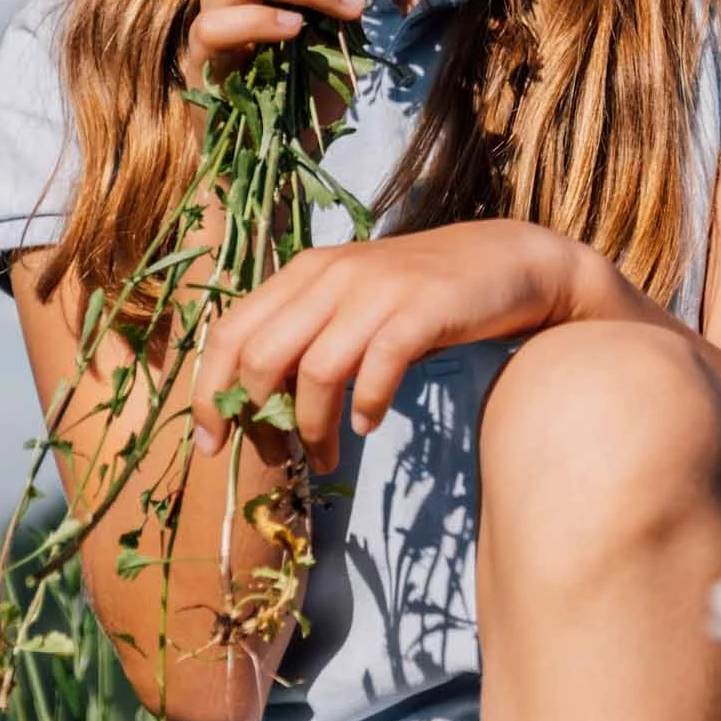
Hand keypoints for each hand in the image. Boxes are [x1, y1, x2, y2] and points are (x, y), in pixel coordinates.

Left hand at [187, 218, 611, 473]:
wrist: (511, 262)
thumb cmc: (425, 293)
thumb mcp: (355, 303)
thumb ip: (310, 337)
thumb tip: (263, 403)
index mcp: (306, 271)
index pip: (231, 331)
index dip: (210, 392)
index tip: (212, 444)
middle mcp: (334, 273)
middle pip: (262, 356)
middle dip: (262, 420)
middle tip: (280, 456)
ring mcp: (378, 289)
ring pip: (315, 372)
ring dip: (313, 429)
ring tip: (326, 458)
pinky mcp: (421, 309)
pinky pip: (375, 370)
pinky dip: (365, 407)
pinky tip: (369, 424)